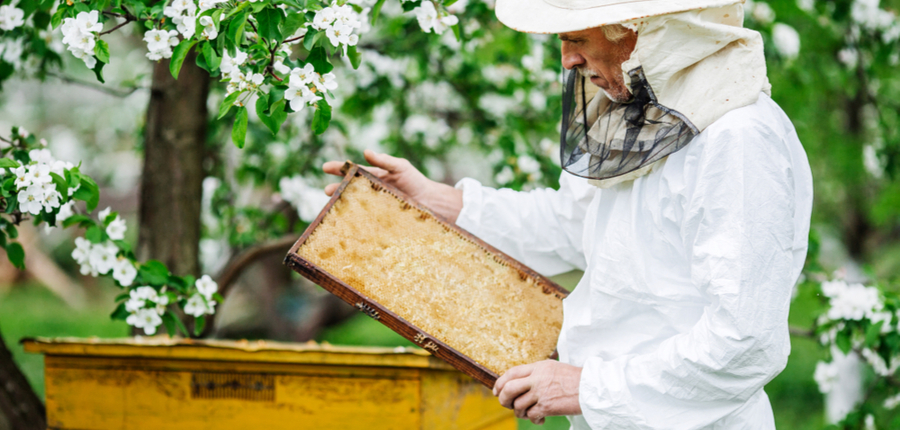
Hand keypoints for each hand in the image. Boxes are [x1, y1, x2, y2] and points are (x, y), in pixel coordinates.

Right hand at [322, 149, 463, 222]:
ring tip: (334, 206)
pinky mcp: (379, 218)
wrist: (430, 201)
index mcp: (373, 176)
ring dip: (343, 204)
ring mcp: (374, 205)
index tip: (325, 167)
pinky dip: (355, 219)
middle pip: (349, 188)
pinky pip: (365, 218)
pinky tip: (347, 222)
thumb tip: (365, 151)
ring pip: (354, 204)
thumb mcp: (400, 167)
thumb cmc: (415, 181)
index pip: (353, 170)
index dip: (339, 168)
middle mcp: (370, 190)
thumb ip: (384, 160)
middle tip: (326, 191)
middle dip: (337, 189)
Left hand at [493, 360, 582, 424]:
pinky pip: (531, 415)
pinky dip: (533, 420)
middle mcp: (537, 378)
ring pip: (518, 405)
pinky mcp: (547, 406)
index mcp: (538, 367)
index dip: (500, 382)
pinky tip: (540, 420)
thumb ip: (536, 373)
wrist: (592, 388)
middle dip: (503, 398)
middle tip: (507, 404)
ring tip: (528, 413)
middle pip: (509, 388)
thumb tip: (519, 384)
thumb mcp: (554, 368)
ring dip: (520, 412)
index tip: (497, 391)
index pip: (512, 372)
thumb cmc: (575, 379)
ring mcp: (541, 393)